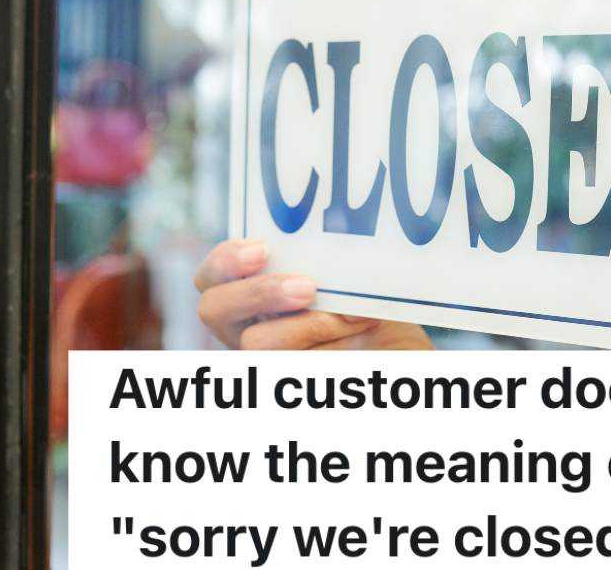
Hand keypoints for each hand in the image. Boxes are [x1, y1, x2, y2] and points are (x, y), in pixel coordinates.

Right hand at [195, 239, 433, 349]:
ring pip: (257, 344)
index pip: (210, 277)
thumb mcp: (349, 282)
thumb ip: (328, 263)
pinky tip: (362, 339)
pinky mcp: (290, 377)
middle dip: (259, 292)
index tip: (263, 249)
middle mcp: (244, 329)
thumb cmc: (369, 309)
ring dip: (310, 324)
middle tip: (307, 287)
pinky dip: (334, 350)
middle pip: (213, 310)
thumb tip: (337, 232)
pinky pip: (299, 366)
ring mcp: (265, 358)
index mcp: (249, 296)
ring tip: (357, 318)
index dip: (225, 260)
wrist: (400, 353)